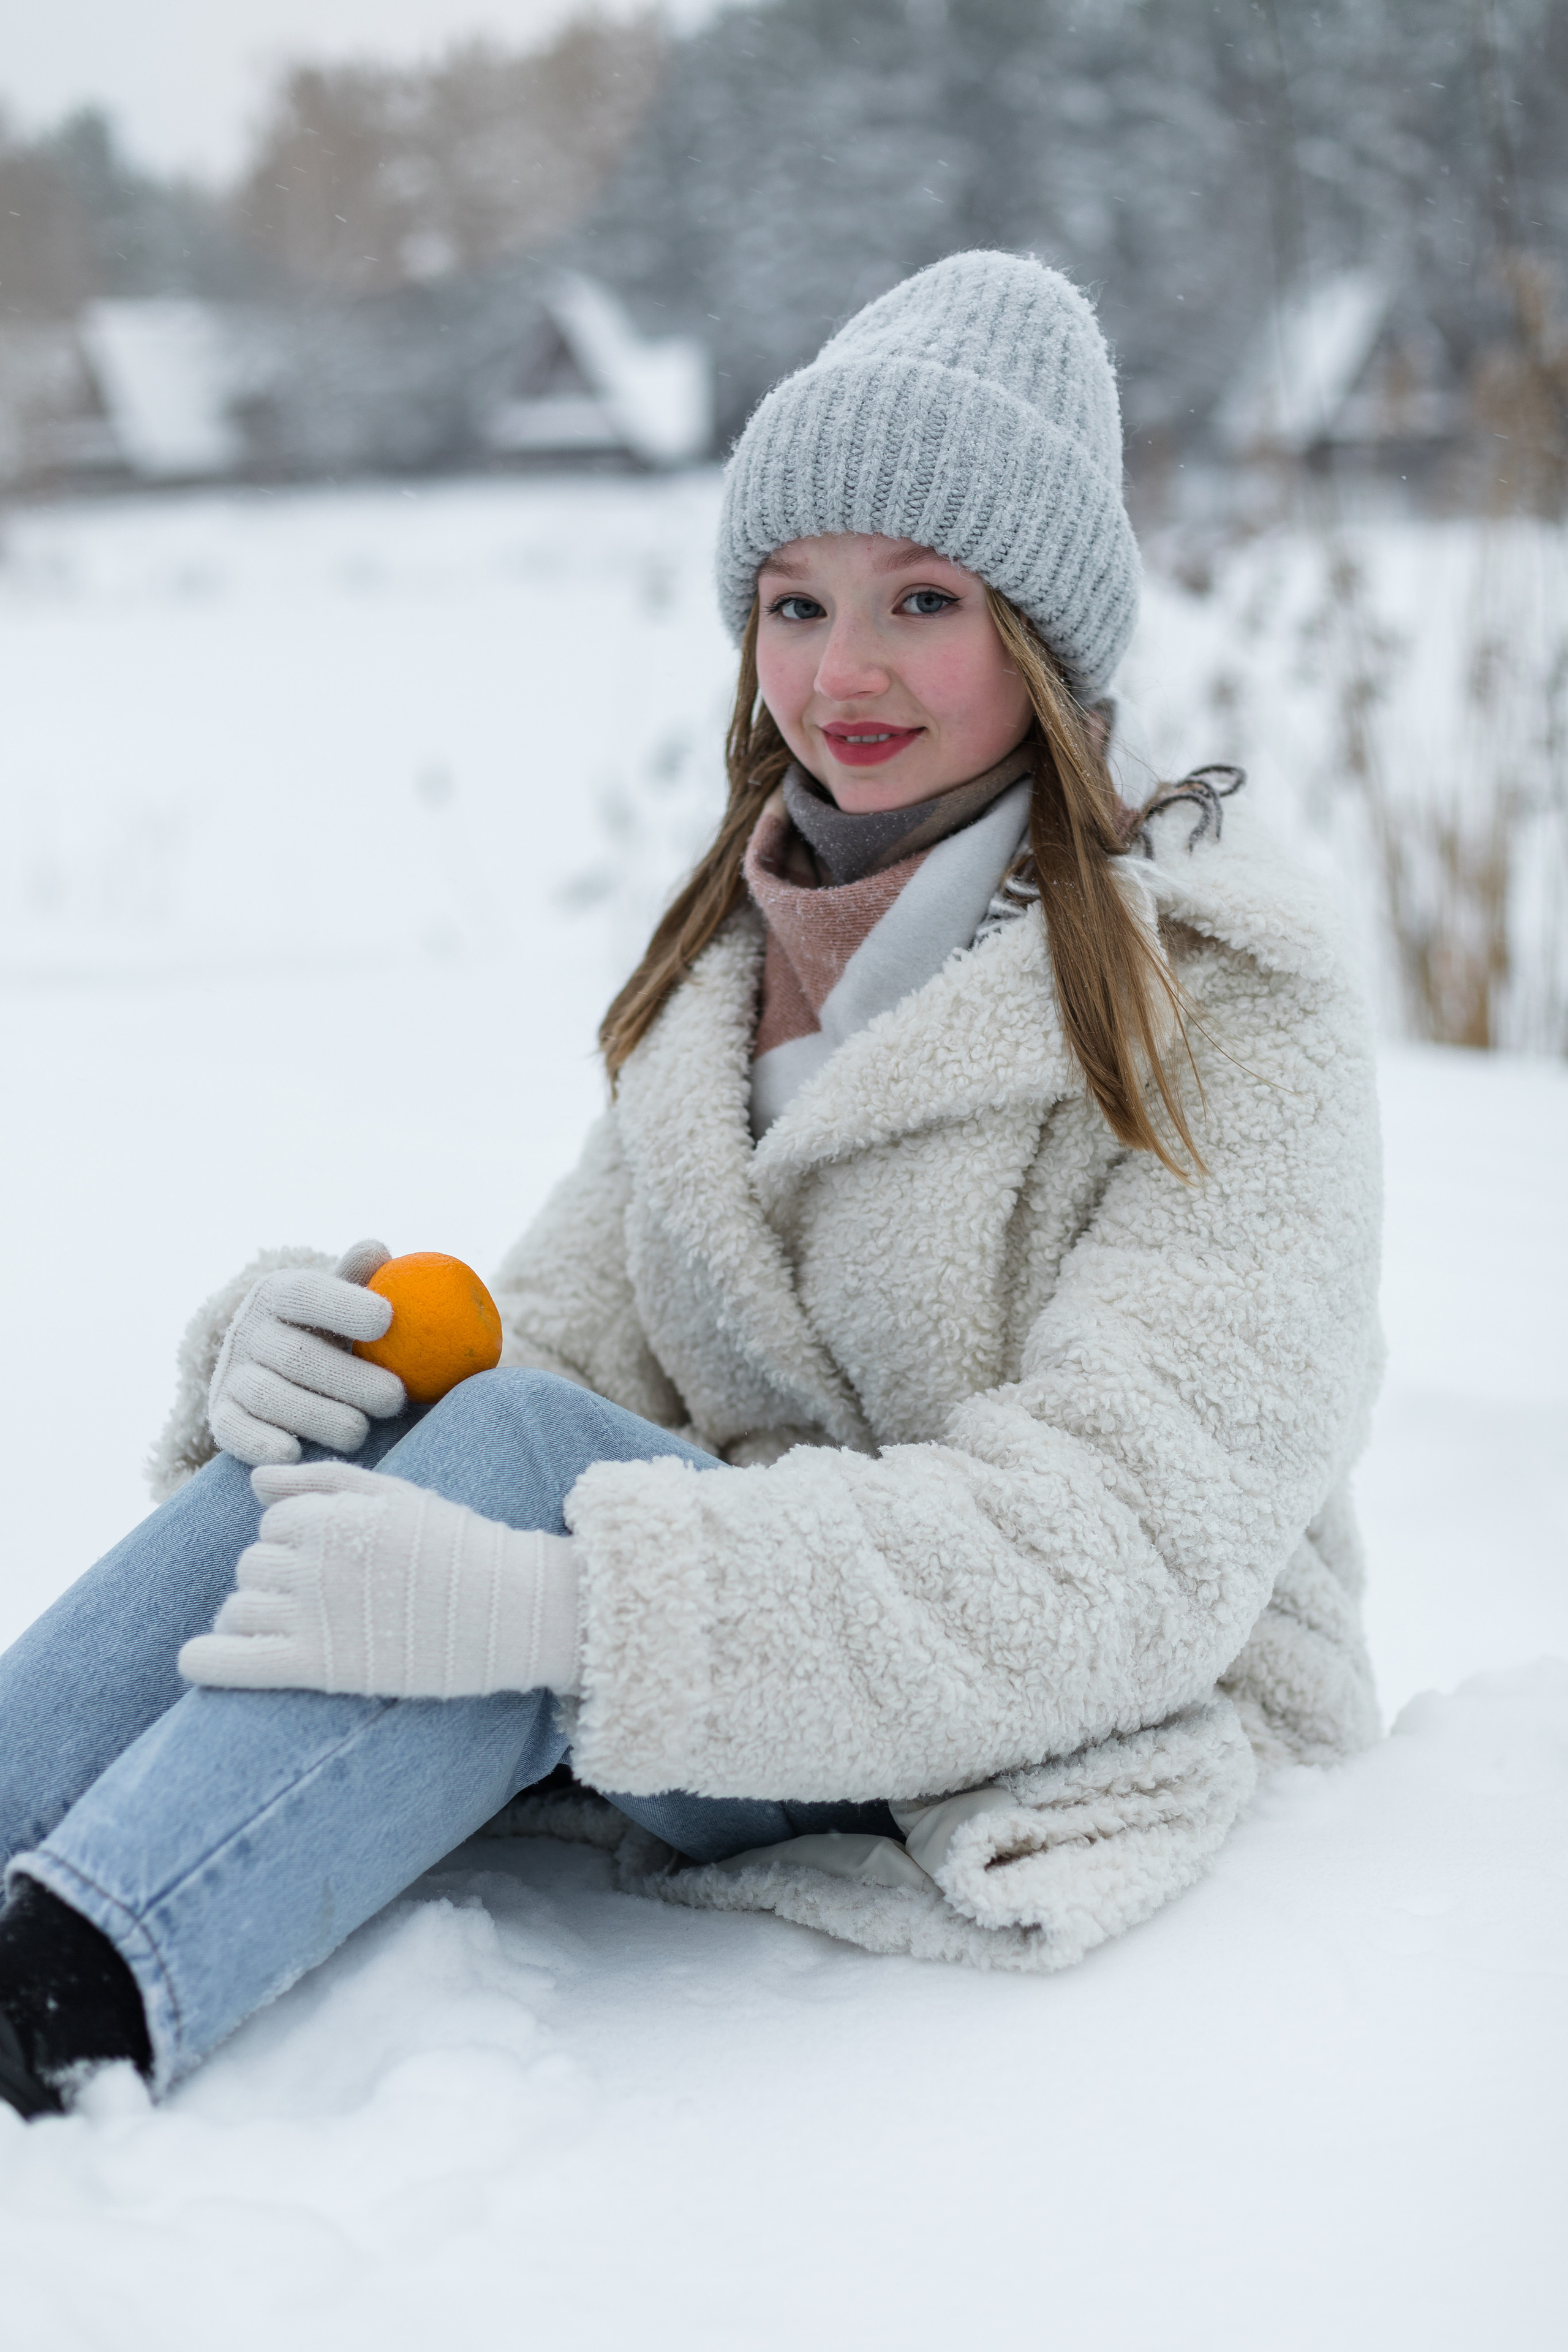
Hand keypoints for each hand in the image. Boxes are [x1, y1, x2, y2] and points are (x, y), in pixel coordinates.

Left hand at [178, 1459, 581, 1699]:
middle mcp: (312, 1559)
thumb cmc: (458, 1547)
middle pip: (252, 1565)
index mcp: (330, 1514)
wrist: (512, 1608)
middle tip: (327, 1601)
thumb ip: (321, 1481)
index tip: (336, 1562)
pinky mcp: (317, 1665)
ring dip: (254, 1617)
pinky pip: (235, 1661)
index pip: (272, 1522)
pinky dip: (208, 1660)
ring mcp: (312, 1613)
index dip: (299, 1541)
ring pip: (239, 1607)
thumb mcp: (395, 1493)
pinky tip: (197, 1661)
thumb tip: (254, 1482)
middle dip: (277, 1579)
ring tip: (294, 1631)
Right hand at [207, 1239, 405, 1466]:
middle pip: (296, 1355)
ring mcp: (231, 1374)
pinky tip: (294, 1454)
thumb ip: (358, 1277)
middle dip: (349, 1379)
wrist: (269, 1368)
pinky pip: (235, 1432)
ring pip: (271, 1396)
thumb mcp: (339, 1299)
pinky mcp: (221, 1416)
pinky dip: (261, 1445)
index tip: (386, 1319)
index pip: (306, 1292)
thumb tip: (377, 1250)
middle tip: (394, 1398)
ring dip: (318, 1417)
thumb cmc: (325, 1331)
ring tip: (361, 1431)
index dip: (344, 1305)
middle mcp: (248, 1330)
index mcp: (278, 1293)